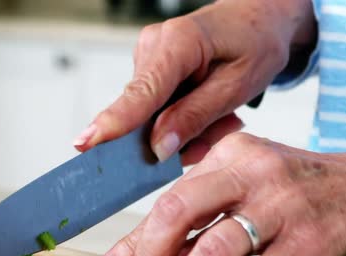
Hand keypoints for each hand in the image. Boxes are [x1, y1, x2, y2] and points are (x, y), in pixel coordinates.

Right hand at [73, 0, 315, 163]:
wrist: (258, 18)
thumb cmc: (255, 43)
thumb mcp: (238, 85)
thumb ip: (196, 116)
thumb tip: (158, 147)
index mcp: (179, 43)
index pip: (142, 91)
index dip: (115, 121)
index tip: (87, 143)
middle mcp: (153, 45)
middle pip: (142, 109)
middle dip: (171, 136)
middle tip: (211, 141)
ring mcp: (148, 55)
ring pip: (150, 114)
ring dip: (182, 129)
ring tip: (221, 120)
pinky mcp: (150, 67)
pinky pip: (155, 107)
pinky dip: (180, 119)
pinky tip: (206, 113)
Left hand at [92, 132, 345, 255]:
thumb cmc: (294, 192)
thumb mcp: (243, 185)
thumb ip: (196, 214)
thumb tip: (140, 254)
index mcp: (228, 154)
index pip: (166, 199)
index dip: (135, 242)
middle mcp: (252, 172)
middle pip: (177, 212)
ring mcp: (283, 205)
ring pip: (214, 248)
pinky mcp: (311, 240)